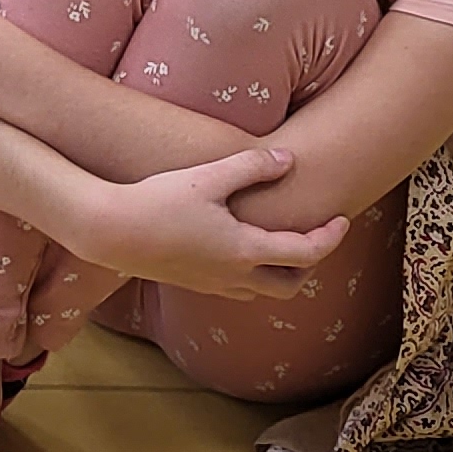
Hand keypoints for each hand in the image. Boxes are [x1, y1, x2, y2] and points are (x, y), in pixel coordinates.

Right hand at [76, 148, 351, 297]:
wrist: (110, 231)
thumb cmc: (158, 201)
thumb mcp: (207, 177)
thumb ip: (251, 167)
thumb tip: (288, 160)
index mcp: (245, 250)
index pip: (305, 252)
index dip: (330, 237)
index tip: (342, 220)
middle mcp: (235, 276)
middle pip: (290, 285)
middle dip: (308, 265)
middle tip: (312, 237)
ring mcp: (213, 285)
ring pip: (262, 291)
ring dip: (279, 272)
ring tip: (279, 244)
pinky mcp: (193, 284)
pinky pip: (237, 289)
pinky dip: (252, 275)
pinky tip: (238, 251)